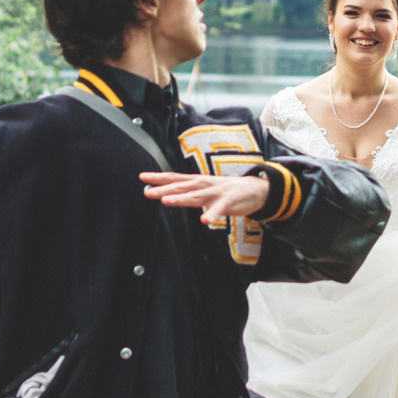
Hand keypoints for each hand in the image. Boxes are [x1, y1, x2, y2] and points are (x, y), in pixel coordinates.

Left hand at [141, 170, 271, 225]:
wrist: (254, 189)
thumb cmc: (226, 190)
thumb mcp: (204, 188)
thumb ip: (188, 192)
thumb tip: (166, 194)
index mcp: (197, 182)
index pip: (175, 178)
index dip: (158, 178)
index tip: (142, 177)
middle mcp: (204, 184)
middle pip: (181, 186)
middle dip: (164, 189)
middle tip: (148, 192)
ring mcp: (216, 192)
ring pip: (196, 196)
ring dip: (181, 198)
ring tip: (167, 201)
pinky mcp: (229, 201)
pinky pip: (219, 209)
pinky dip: (212, 214)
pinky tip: (205, 220)